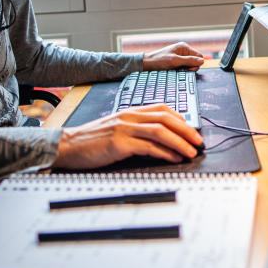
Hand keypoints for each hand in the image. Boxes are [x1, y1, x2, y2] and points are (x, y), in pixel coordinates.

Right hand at [53, 104, 203, 168]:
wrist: (68, 146)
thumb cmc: (92, 140)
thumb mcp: (117, 128)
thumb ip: (137, 129)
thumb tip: (162, 140)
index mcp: (130, 111)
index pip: (163, 108)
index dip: (182, 119)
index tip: (192, 130)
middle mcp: (130, 116)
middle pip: (166, 118)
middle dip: (187, 130)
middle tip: (199, 142)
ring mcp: (125, 128)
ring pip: (161, 132)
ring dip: (180, 142)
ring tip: (191, 152)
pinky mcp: (120, 143)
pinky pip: (149, 146)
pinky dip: (165, 153)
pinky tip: (174, 158)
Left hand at [142, 41, 204, 70]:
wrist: (148, 64)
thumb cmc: (159, 60)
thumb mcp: (175, 61)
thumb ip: (189, 60)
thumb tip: (202, 61)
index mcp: (184, 47)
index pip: (199, 56)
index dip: (197, 64)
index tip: (189, 69)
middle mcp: (184, 51)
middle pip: (196, 61)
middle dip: (191, 67)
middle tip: (183, 71)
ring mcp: (181, 57)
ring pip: (191, 65)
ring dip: (186, 70)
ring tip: (178, 71)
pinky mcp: (177, 63)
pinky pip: (185, 67)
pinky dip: (183, 71)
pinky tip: (177, 71)